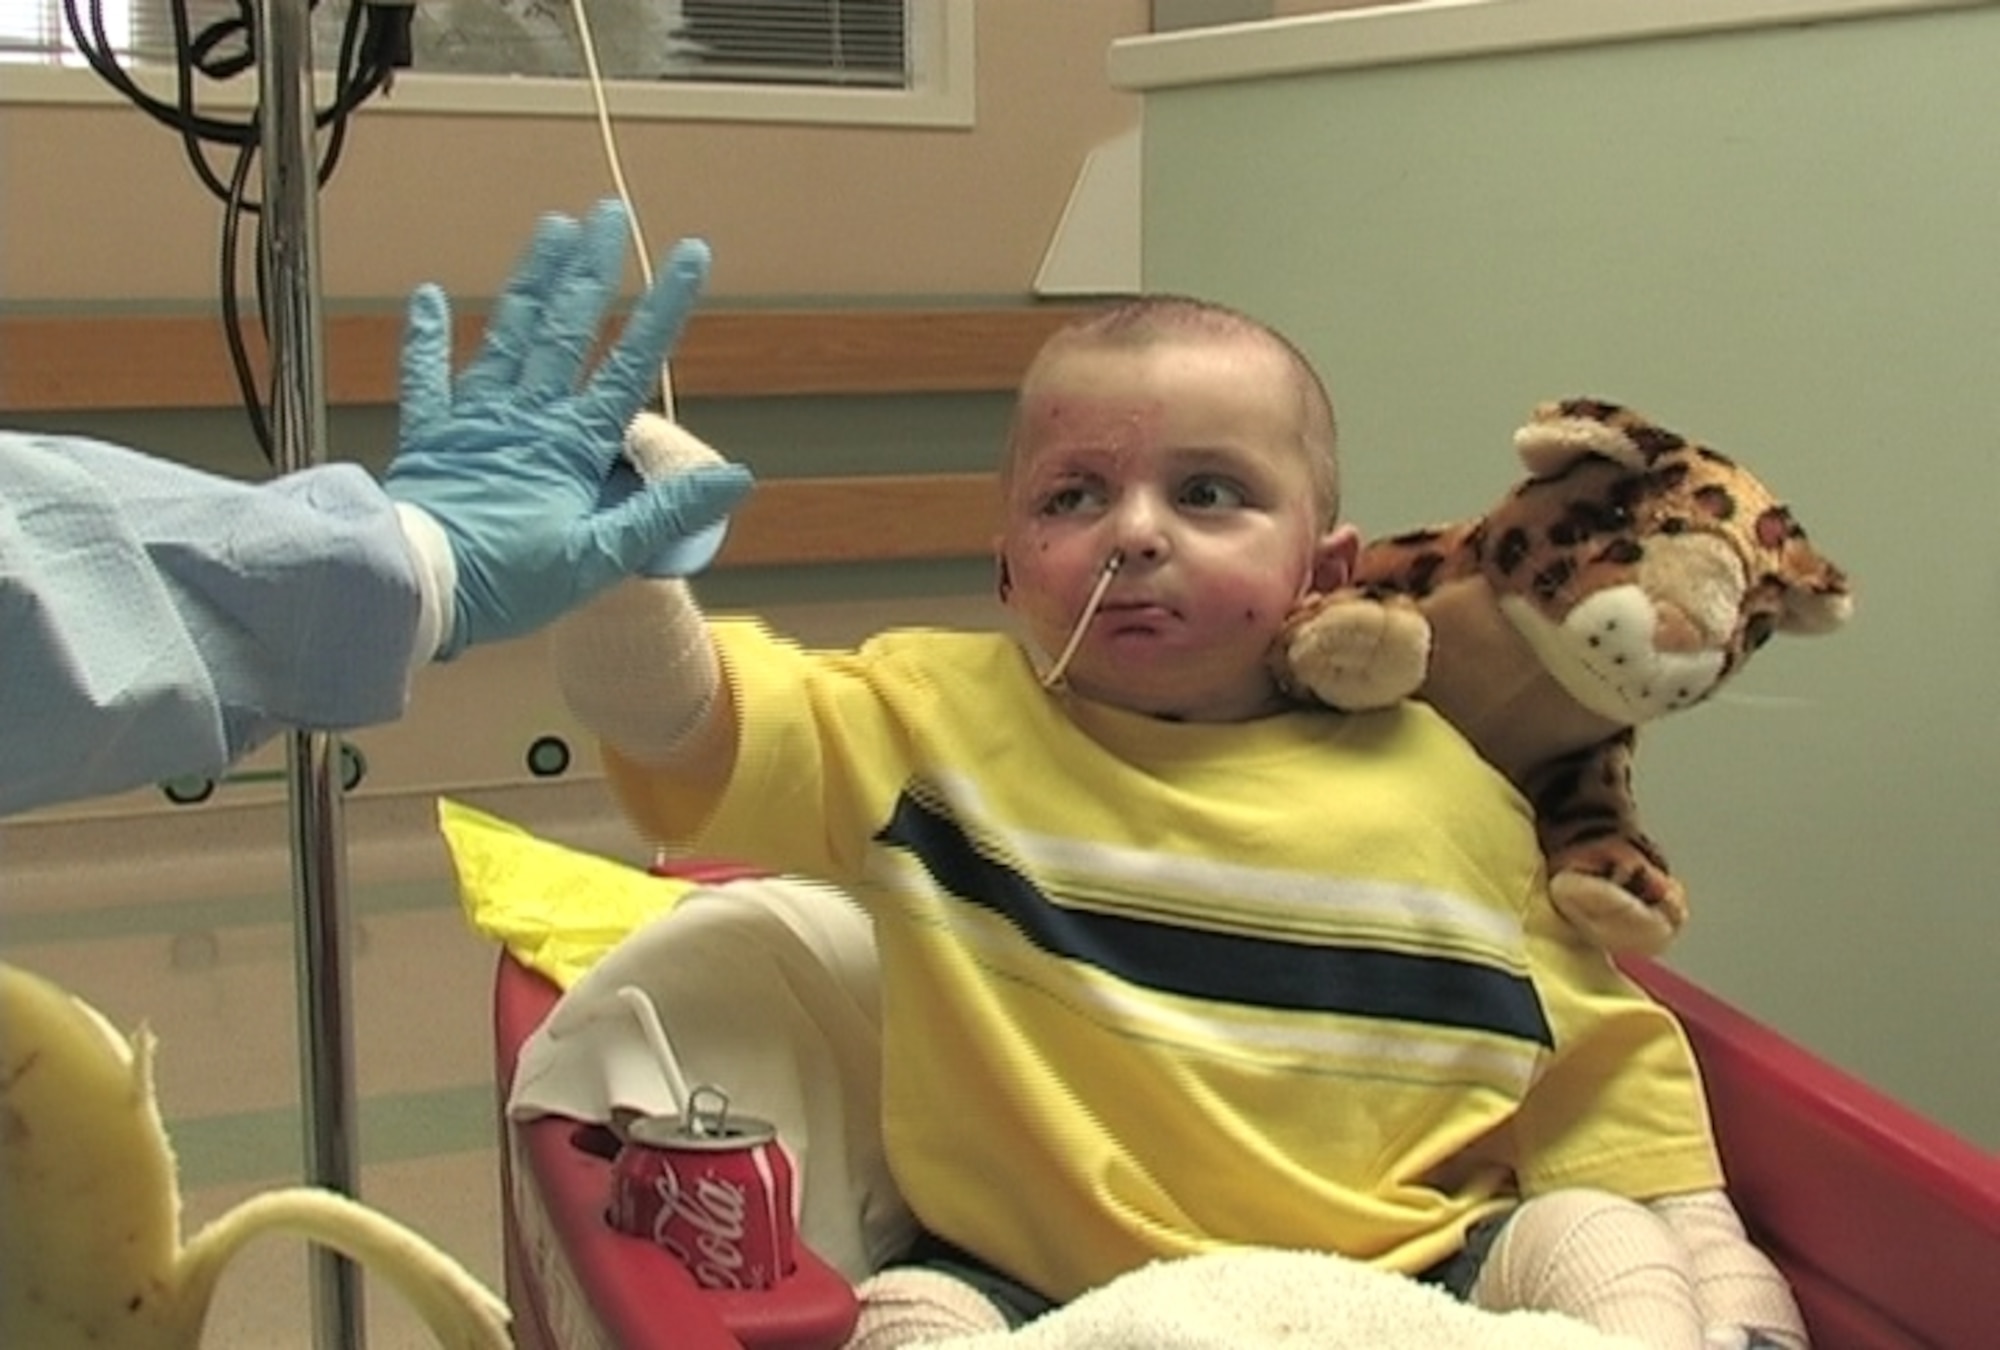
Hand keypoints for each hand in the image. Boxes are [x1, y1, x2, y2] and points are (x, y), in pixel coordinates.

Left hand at [385, 200, 752, 656]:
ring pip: (509, 334)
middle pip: (566, 327)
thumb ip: (665, 512)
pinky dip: (425, 335)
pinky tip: (428, 293)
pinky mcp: (431, 436)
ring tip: (552, 227)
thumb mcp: (602, 557)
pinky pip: (426, 376)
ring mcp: (475, 419)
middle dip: (593, 267)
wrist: (417, 589)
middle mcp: (526, 416)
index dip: (664, 307)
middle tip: (610, 211)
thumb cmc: (509, 582)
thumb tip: (737, 476)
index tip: (690, 255)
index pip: (630, 362)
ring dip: (533, 279)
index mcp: (572, 444)